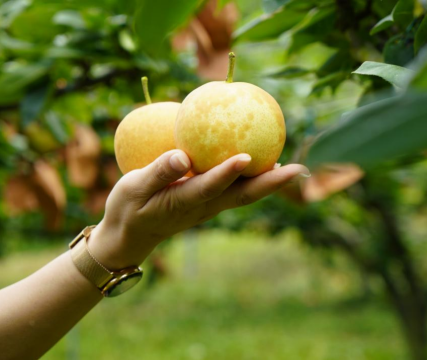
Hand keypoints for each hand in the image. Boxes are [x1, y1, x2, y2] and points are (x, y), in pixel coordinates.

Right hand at [88, 150, 309, 268]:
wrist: (129, 237)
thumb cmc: (127, 209)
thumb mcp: (133, 188)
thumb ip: (158, 172)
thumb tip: (181, 155)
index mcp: (184, 201)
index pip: (210, 186)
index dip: (228, 172)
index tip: (247, 157)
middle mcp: (204, 206)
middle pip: (244, 195)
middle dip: (272, 183)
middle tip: (299, 168)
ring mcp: (209, 207)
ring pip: (244, 195)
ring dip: (269, 183)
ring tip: (292, 166)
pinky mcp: (208, 204)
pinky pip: (236, 190)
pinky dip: (253, 179)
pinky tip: (259, 161)